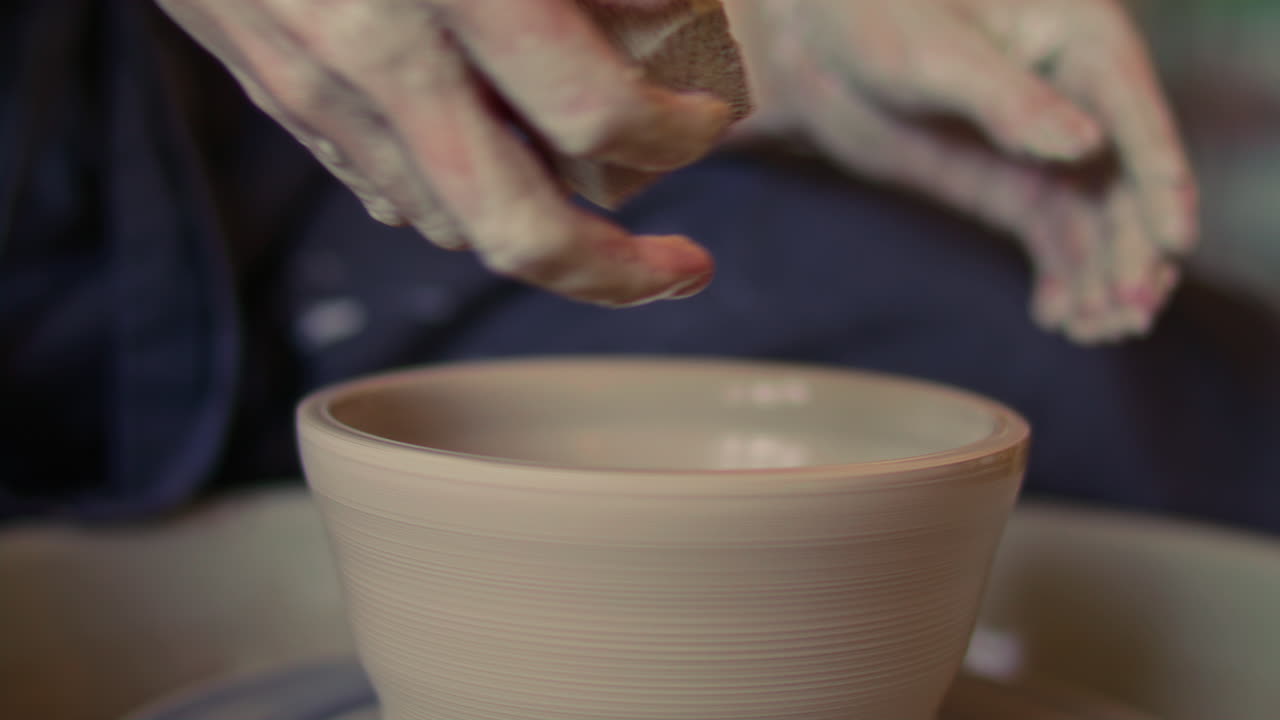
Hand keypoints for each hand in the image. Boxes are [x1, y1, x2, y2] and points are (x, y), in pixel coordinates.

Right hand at [156, 0, 741, 305]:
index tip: (712, 121)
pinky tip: (494, 171)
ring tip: (599, 216)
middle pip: (518, 231)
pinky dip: (454, 200)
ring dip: (539, 237)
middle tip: (682, 276)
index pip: (595, 112)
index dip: (678, 134)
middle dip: (619, 275)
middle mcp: (379, 51)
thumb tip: (672, 5)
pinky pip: (381, 184)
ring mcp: (317, 85)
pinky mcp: (279, 92)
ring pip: (449, 222)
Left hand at [728, 0, 1197, 342]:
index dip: (1160, 181)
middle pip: (1125, 180)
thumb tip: (1083, 145)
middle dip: (1133, 250)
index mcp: (1076, 38)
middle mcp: (1078, 94)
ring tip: (1095, 330)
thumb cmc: (872, 20)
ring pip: (1097, 217)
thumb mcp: (933, 57)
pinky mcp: (1015, 182)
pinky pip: (1055, 236)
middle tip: (1129, 315)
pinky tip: (1056, 317)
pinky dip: (1063, 277)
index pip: (1134, 116)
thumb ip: (1008, 99)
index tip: (1173, 244)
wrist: (816, 49)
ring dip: (1104, 276)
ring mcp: (1047, 145)